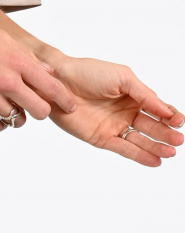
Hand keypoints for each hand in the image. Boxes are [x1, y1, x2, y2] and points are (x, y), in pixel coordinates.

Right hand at [0, 17, 77, 132]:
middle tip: (33, 105)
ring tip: (9, 105)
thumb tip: (48, 70)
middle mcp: (5, 80)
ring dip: (17, 116)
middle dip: (40, 110)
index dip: (64, 99)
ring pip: (17, 121)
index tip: (69, 105)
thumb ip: (26, 56)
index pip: (51, 86)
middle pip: (39, 111)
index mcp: (15, 59)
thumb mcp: (0, 38)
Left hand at [46, 54, 183, 166]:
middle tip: (179, 139)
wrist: (59, 80)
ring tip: (171, 152)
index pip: (157, 108)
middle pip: (152, 126)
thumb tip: (166, 110)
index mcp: (133, 95)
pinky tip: (155, 161)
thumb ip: (145, 94)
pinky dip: (140, 156)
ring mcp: (115, 126)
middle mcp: (126, 112)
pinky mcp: (102, 138)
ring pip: (141, 140)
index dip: (169, 115)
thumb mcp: (122, 77)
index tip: (179, 120)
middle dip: (166, 133)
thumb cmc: (89, 72)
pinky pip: (125, 149)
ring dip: (157, 146)